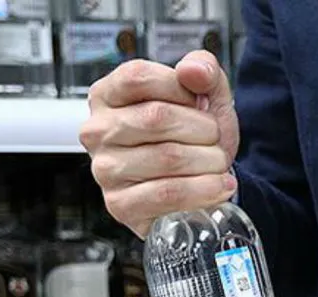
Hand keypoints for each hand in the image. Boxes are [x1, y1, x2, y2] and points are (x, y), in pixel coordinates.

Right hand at [79, 51, 240, 238]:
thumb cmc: (194, 137)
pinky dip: (203, 190)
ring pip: (168, 157)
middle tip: (216, 139)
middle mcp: (97, 131)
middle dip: (202, 128)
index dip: (180, 88)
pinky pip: (167, 194)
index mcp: (107, 95)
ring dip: (209, 161)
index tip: (200, 102)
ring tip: (219, 164)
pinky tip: (220, 186)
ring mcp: (105, 170)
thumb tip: (192, 70)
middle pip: (157, 117)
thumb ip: (202, 69)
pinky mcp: (120, 205)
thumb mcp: (204, 95)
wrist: (201, 183)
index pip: (138, 77)